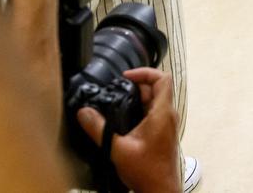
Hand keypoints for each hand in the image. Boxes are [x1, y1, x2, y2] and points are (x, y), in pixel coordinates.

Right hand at [77, 68, 180, 192]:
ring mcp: (167, 125)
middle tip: (118, 89)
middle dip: (136, 85)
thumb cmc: (148, 173)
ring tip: (118, 101)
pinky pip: (154, 113)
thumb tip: (84, 113)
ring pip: (155, 101)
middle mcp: (168, 116)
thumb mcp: (117, 149)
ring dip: (138, 98)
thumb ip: (99, 129)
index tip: (126, 76)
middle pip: (157, 88)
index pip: (162, 78)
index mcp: (162, 114)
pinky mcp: (163, 134)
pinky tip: (124, 118)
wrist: (160, 191)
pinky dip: (140, 109)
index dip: (144, 72)